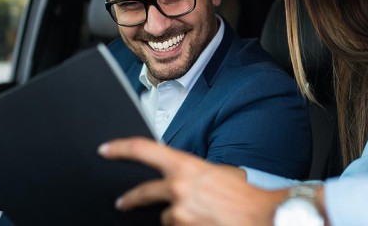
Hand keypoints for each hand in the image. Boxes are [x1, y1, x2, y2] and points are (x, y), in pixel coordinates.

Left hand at [99, 137, 286, 225]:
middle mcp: (177, 189)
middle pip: (142, 192)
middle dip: (130, 199)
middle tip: (122, 202)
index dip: (120, 148)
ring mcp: (178, 214)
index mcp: (186, 167)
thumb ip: (195, 175)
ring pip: (165, 217)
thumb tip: (185, 181)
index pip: (143, 149)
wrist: (261, 218)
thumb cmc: (245, 197)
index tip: (106, 149)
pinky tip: (203, 223)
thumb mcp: (219, 173)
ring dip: (177, 218)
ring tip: (202, 217)